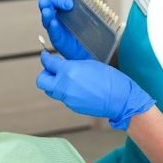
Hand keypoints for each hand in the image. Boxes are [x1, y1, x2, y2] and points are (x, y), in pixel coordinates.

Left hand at [36, 51, 155, 129]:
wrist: (120, 99)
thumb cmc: (110, 80)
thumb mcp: (90, 64)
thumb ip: (72, 64)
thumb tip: (62, 65)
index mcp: (69, 71)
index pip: (48, 63)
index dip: (45, 58)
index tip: (45, 56)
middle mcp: (65, 86)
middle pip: (41, 81)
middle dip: (45, 73)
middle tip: (52, 69)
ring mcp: (67, 98)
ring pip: (51, 90)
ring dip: (54, 83)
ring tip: (65, 79)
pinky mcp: (72, 106)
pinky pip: (62, 97)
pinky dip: (65, 91)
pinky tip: (77, 88)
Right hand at [38, 0, 92, 59]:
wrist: (89, 46)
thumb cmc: (86, 29)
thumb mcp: (85, 15)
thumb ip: (81, 7)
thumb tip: (80, 2)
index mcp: (61, 7)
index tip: (70, 4)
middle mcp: (55, 16)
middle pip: (45, 4)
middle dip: (46, 2)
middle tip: (48, 3)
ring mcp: (54, 27)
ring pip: (46, 19)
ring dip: (46, 14)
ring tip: (47, 11)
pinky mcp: (57, 39)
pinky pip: (52, 32)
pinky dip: (53, 27)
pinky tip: (54, 23)